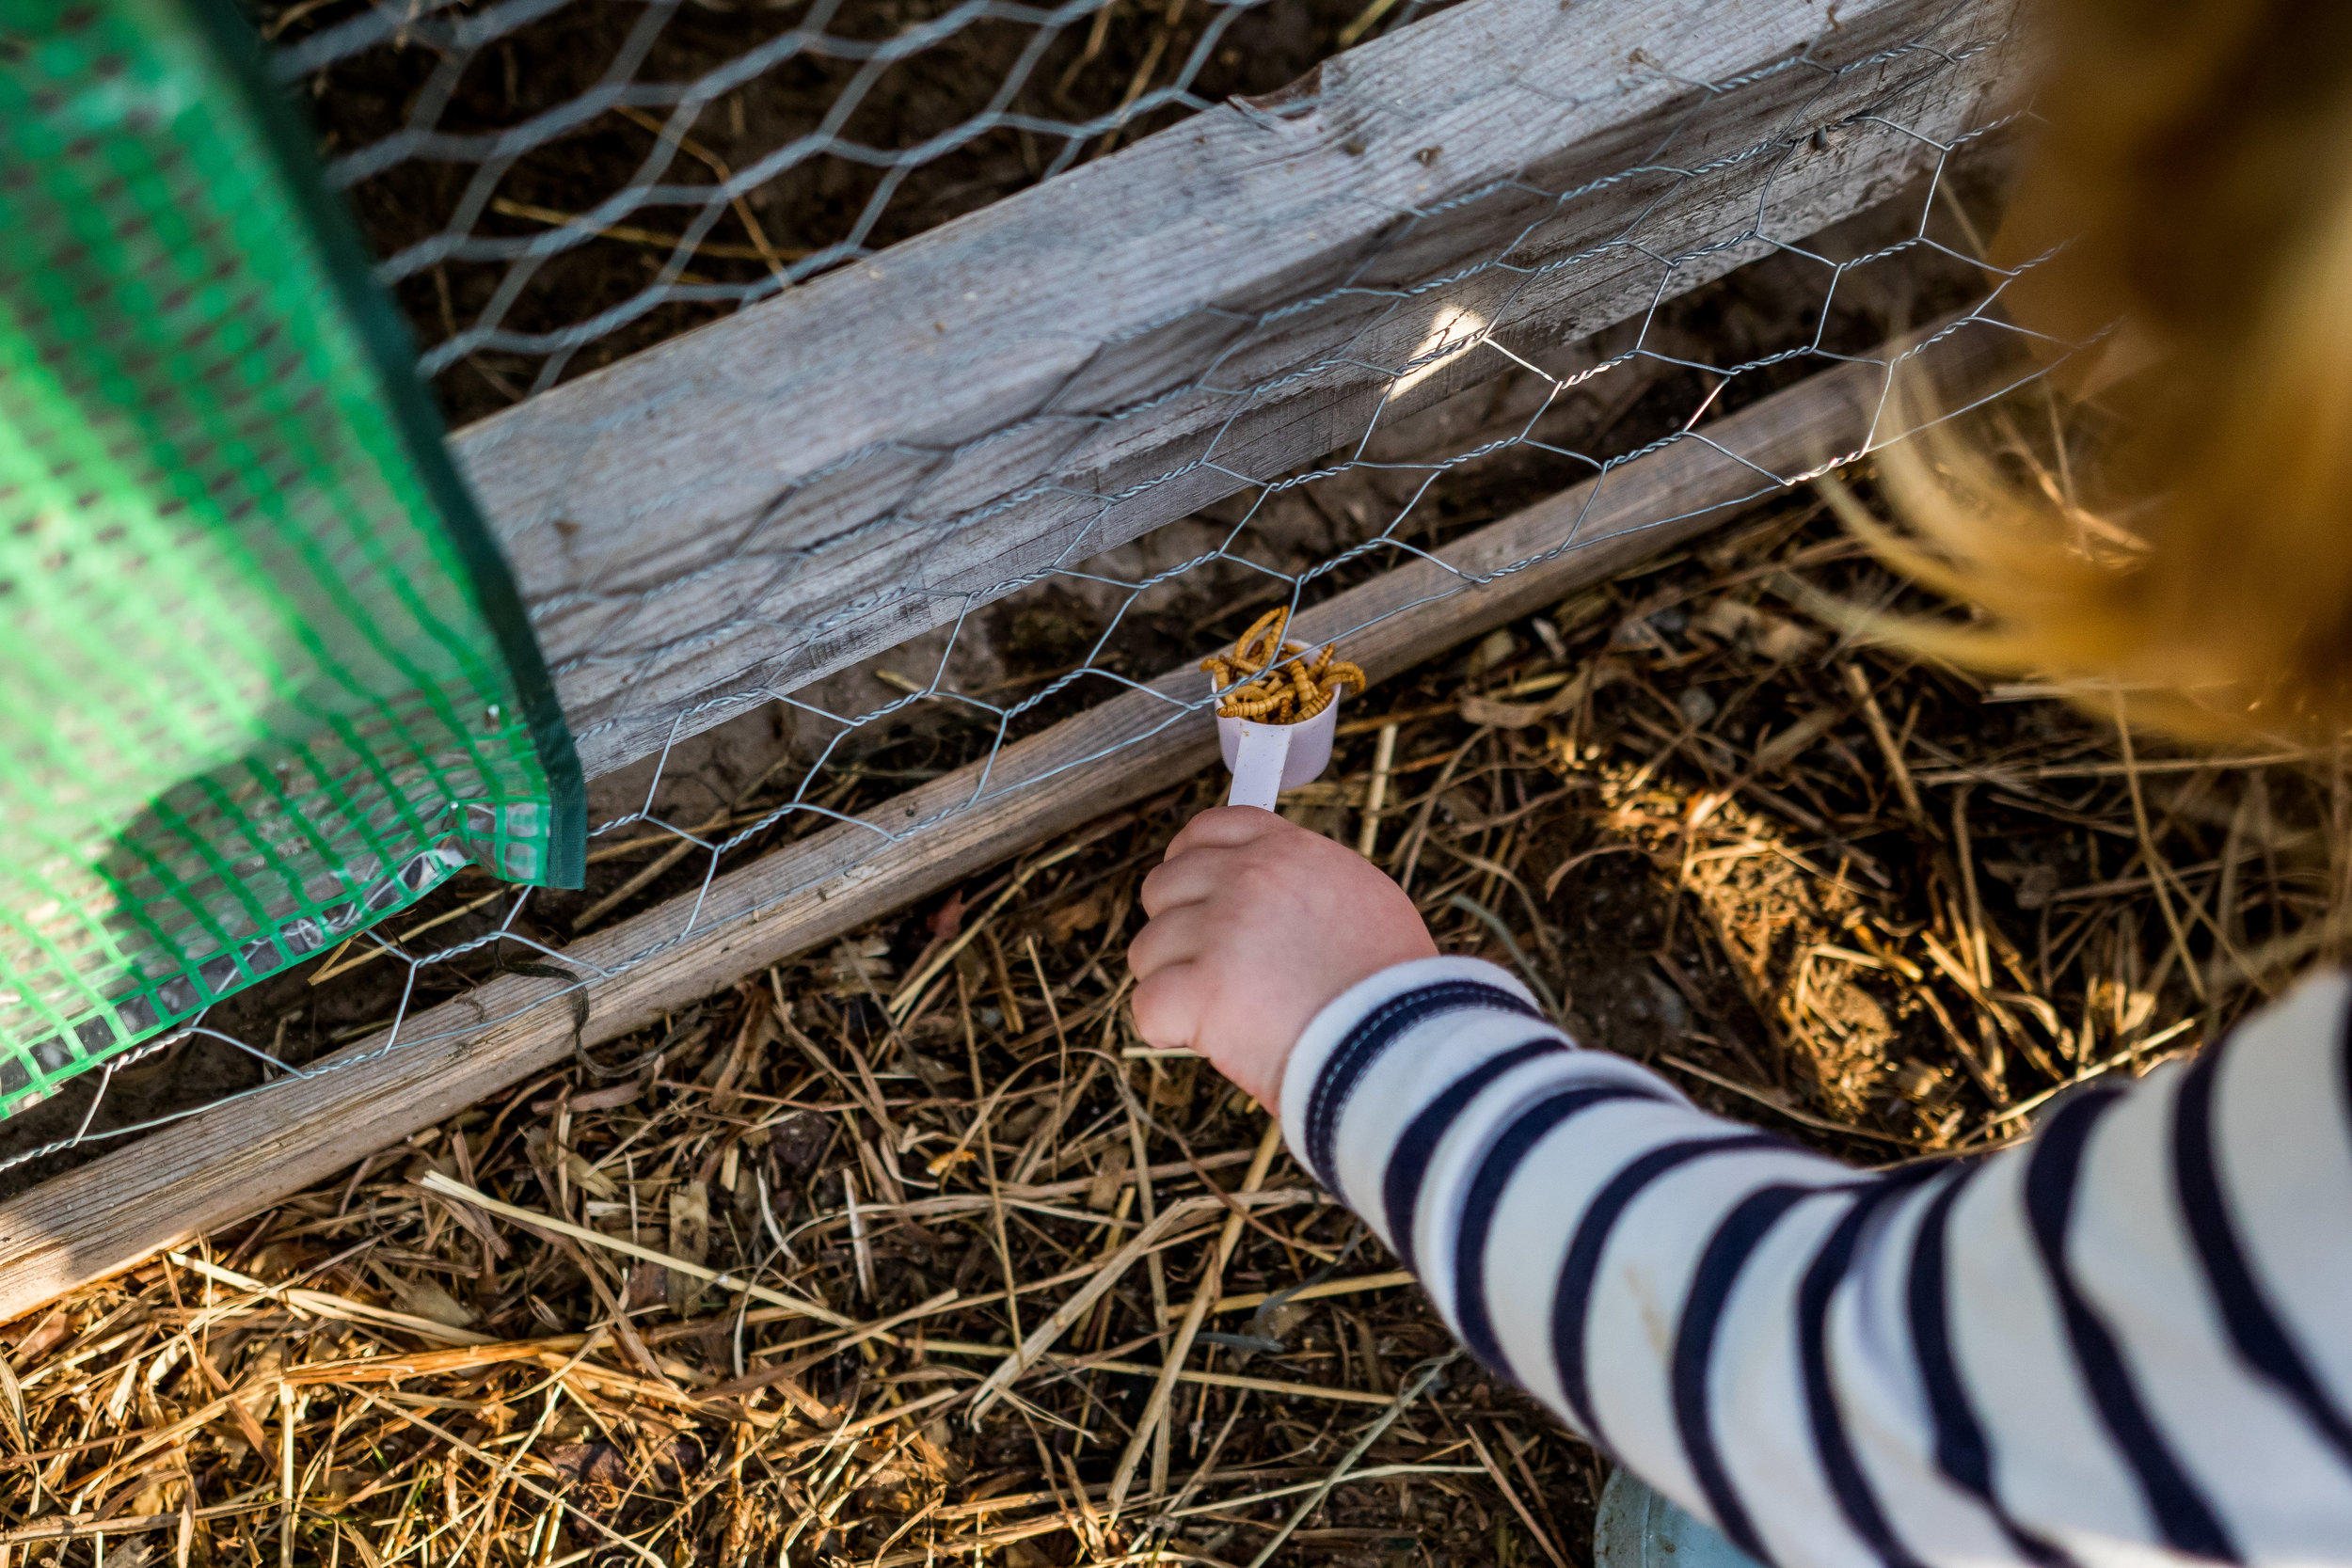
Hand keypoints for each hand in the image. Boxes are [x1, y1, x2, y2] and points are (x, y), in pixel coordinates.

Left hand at [1128, 807, 1437, 1106]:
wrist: (1404, 1044)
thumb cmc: (1395, 988)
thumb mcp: (1364, 899)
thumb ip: (1305, 882)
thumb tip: (1273, 896)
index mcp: (1287, 851)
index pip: (1209, 829)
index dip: (1189, 864)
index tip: (1195, 899)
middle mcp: (1248, 877)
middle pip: (1164, 886)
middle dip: (1179, 931)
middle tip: (1215, 972)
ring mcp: (1221, 930)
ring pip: (1149, 949)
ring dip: (1175, 984)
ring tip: (1226, 1014)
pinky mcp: (1201, 989)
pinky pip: (1147, 1003)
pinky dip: (1169, 1029)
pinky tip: (1209, 1039)